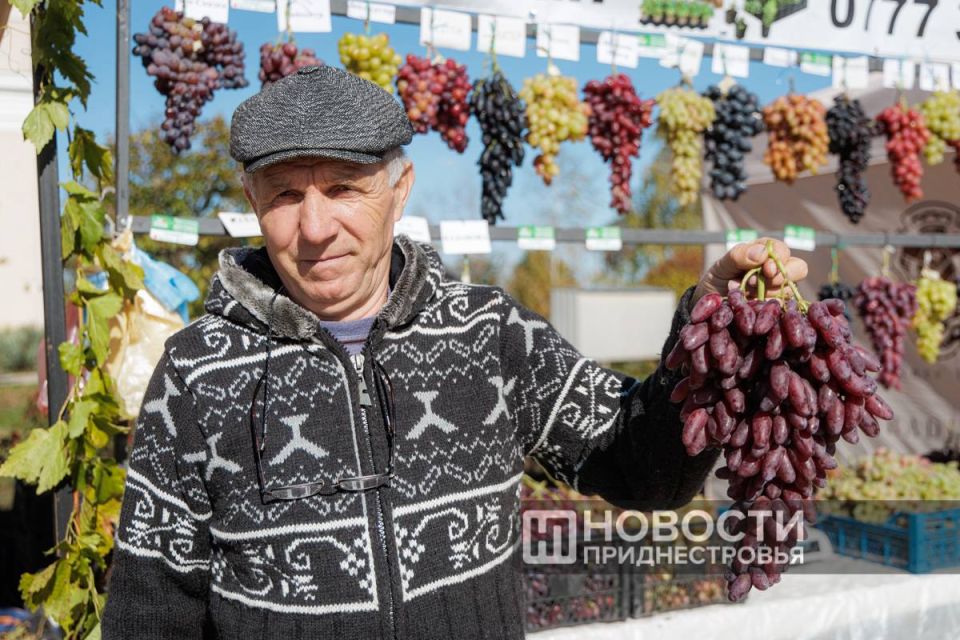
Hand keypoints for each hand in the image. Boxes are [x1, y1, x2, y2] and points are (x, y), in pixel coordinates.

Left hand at [693, 237, 808, 303]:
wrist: (710, 306)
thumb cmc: (717, 281)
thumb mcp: (721, 266)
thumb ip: (738, 255)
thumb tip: (762, 253)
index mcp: (764, 253)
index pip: (782, 250)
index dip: (779, 258)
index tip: (766, 269)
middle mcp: (776, 270)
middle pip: (799, 268)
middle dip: (783, 275)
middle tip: (758, 282)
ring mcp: (778, 290)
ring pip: (791, 289)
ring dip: (770, 293)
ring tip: (748, 294)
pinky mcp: (776, 308)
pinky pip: (783, 308)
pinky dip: (768, 308)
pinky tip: (753, 306)